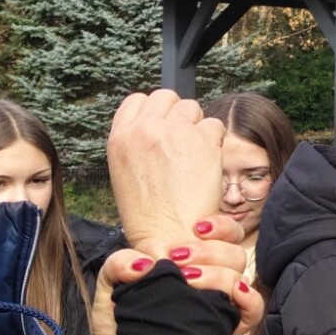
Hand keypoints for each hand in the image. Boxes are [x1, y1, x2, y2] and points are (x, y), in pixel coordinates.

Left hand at [86, 222, 261, 334]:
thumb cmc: (118, 319)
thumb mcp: (111, 284)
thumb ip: (121, 263)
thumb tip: (148, 262)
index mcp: (191, 260)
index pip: (226, 233)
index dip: (221, 226)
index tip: (196, 229)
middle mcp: (211, 279)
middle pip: (234, 253)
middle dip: (207, 251)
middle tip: (177, 260)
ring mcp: (220, 303)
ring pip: (240, 276)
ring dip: (217, 275)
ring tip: (186, 282)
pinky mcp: (225, 327)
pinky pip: (253, 310)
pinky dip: (249, 300)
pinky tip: (232, 298)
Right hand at [108, 90, 226, 257]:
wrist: (169, 238)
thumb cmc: (149, 215)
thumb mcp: (126, 173)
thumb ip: (138, 144)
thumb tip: (156, 125)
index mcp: (120, 138)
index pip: (137, 100)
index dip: (154, 111)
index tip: (163, 126)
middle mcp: (145, 129)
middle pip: (167, 97)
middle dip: (178, 114)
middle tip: (183, 141)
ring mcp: (174, 132)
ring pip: (193, 108)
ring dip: (197, 127)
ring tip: (195, 156)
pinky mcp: (202, 140)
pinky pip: (215, 126)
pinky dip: (215, 142)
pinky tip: (208, 165)